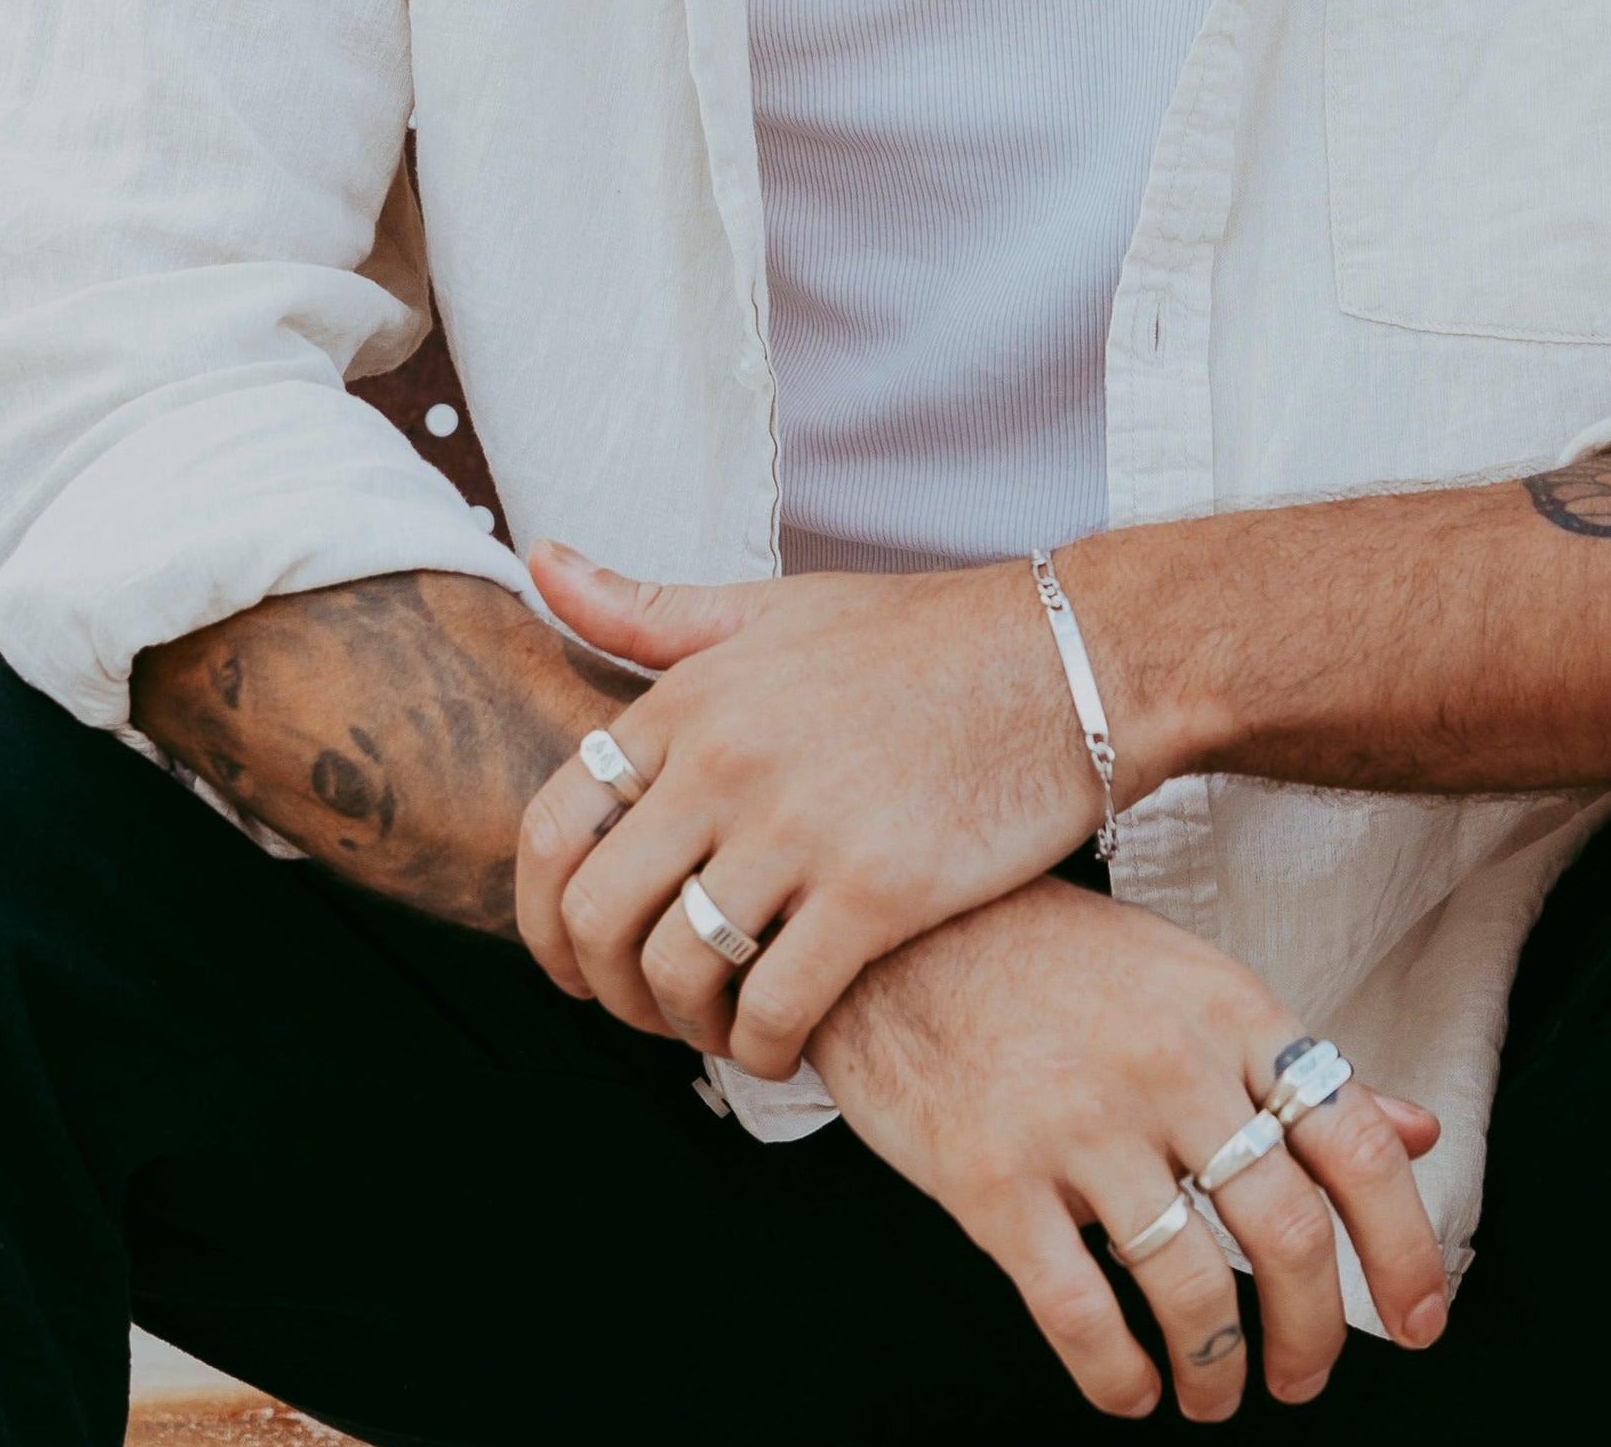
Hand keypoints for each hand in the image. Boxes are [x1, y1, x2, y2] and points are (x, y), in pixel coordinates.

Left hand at [513, 544, 1107, 1075]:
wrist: (1070, 660)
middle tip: (648, 1009)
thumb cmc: (923, 638)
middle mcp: (727, 757)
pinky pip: (774, 1010)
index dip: (541, 916)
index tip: (575, 956)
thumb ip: (649, 611)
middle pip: (597, 914)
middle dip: (604, 988)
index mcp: (692, 695)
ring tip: (721, 1027)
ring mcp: (799, 825)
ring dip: (684, 1027)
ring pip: (677, 972)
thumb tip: (539, 560)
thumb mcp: (776, 608)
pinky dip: (762, 1051)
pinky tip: (784, 1045)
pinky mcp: (877, 890)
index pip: (552, 824)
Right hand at [813, 878, 1449, 1420]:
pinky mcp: (991, 1176)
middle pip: (1288, 1233)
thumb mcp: (1190, 983)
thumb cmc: (1054, 959)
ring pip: (1190, 1287)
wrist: (899, 929)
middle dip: (1314, 1335)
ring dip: (1219, 1371)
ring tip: (1214, 1391)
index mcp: (1228, 1011)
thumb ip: (1296, 1066)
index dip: (1405, 1247)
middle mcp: (1166, 1063)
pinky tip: (1130, 1388)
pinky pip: (1079, 1313)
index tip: (1420, 1319)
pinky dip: (1120, 1378)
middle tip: (1305, 1375)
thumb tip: (1420, 1127)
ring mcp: (1077, 1122)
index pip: (1357, 1142)